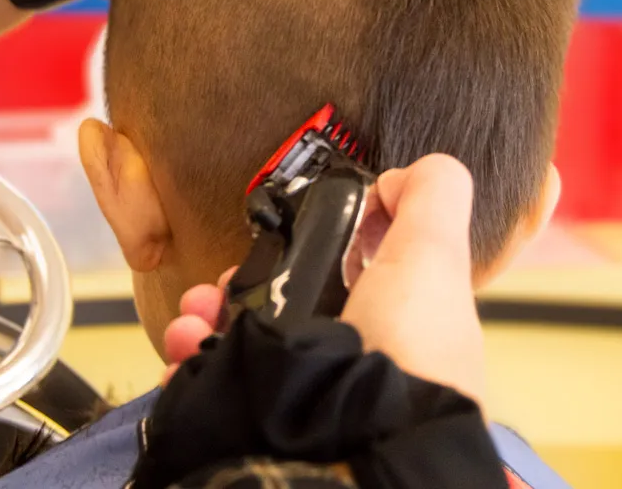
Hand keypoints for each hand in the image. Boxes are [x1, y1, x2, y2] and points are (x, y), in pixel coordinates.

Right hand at [161, 154, 485, 404]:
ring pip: (235, 345)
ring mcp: (298, 392)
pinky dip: (189, 364)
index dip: (298, 253)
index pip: (333, 278)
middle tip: (218, 284)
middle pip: (274, 309)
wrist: (367, 443)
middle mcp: (341, 357)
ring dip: (202, 321)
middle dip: (234, 287)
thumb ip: (431, 198)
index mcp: (386, 320)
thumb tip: (398, 178)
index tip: (273, 245)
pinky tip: (186, 352)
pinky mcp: (257, 420)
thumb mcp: (435, 253)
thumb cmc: (409, 351)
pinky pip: (211, 386)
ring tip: (193, 321)